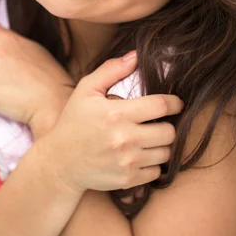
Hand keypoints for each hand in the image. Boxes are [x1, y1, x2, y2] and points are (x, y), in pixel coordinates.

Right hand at [38, 52, 182, 192]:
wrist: (60, 162)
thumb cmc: (74, 122)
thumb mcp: (86, 90)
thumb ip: (111, 70)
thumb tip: (136, 56)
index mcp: (116, 114)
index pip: (161, 105)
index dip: (174, 102)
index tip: (175, 103)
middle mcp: (124, 139)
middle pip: (169, 131)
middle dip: (167, 125)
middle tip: (158, 122)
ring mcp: (127, 162)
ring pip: (166, 152)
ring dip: (161, 145)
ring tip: (149, 138)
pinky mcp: (128, 179)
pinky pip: (157, 171)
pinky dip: (153, 163)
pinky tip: (141, 155)